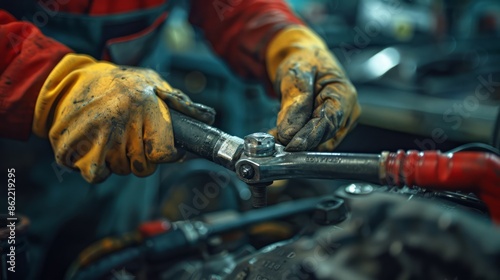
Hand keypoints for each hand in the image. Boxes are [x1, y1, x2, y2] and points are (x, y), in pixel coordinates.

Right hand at [33, 54, 214, 182]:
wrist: (70, 79)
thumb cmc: (119, 83)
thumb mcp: (152, 81)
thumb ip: (179, 102)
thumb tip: (208, 118)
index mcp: (145, 106)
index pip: (164, 152)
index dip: (168, 155)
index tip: (166, 149)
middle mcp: (121, 122)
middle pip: (143, 168)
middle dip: (141, 158)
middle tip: (133, 138)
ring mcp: (95, 137)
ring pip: (120, 171)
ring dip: (118, 160)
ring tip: (112, 136)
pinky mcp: (73, 148)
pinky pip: (95, 175)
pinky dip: (96, 167)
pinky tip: (96, 148)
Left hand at [266, 26, 360, 150]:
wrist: (305, 61)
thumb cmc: (304, 62)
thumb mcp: (296, 74)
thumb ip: (295, 103)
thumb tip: (289, 132)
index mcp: (344, 93)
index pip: (330, 121)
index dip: (311, 136)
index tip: (291, 145)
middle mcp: (347, 111)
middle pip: (325, 136)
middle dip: (300, 141)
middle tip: (275, 140)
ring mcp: (340, 122)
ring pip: (319, 142)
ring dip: (296, 142)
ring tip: (275, 135)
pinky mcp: (328, 130)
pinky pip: (314, 142)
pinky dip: (296, 140)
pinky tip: (281, 135)